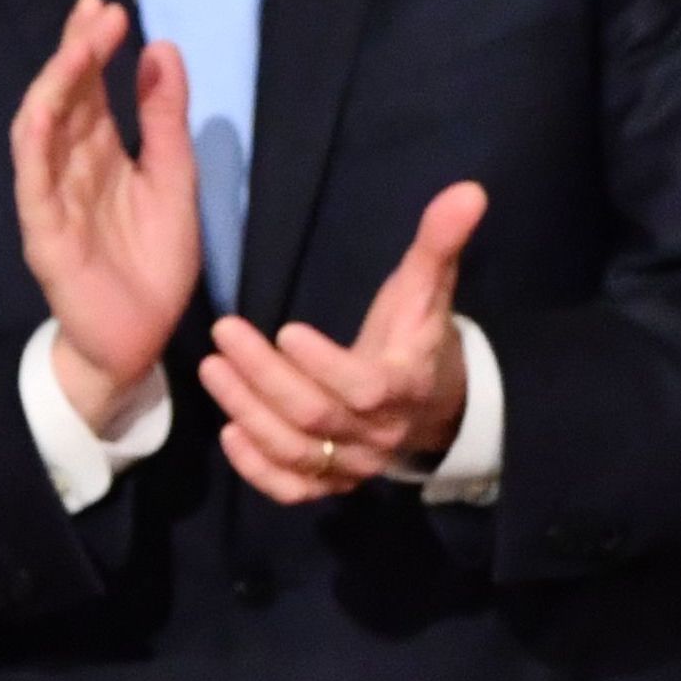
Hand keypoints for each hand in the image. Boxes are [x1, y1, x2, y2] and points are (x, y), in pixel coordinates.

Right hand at [9, 0, 200, 431]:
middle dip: (75, 52)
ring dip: (55, 87)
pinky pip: (32, 184)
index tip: (108, 10)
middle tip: (98, 14)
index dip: (92, 47)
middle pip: (62, 98)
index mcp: (101, 154)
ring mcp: (52, 199)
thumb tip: (161, 50)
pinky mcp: (44, 235)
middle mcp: (70, 168)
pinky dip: (36, 146)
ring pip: (40, 131)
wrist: (141, 341)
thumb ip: (165, 119)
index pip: (88, 88)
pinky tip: (47, 112)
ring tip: (79, 49)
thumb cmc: (153, 263)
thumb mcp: (174, 178)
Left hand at [201, 181, 483, 504]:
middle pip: (314, 416)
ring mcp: (352, 464)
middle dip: (263, 377)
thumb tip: (468, 190)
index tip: (285, 329)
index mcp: (405, 385)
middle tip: (224, 335)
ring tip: (212, 369)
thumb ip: (440, 241)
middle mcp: (378, 435)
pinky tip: (229, 431)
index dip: (323, 365)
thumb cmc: (416, 336)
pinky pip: (291, 489)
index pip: (363, 388)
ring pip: (295, 452)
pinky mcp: (329, 483)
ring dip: (247, 413)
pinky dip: (256, 469)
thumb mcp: (429, 287)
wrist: (429, 402)